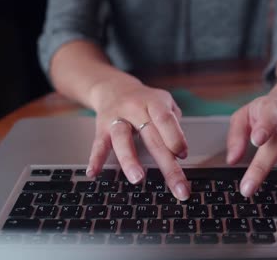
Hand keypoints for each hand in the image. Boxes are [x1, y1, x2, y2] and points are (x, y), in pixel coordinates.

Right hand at [86, 76, 189, 199]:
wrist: (114, 87)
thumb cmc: (145, 101)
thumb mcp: (164, 104)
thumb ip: (173, 125)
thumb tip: (180, 152)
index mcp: (154, 102)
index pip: (166, 120)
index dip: (175, 137)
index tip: (183, 155)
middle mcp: (135, 109)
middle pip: (152, 138)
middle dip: (167, 166)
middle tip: (179, 189)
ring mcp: (117, 118)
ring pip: (123, 139)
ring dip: (130, 159)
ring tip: (137, 179)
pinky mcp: (101, 128)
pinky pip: (98, 144)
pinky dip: (96, 159)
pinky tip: (94, 173)